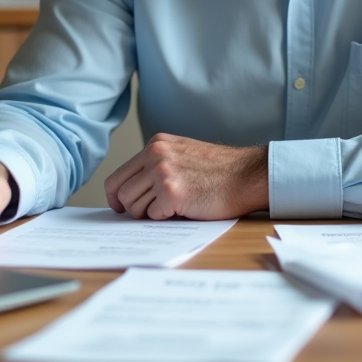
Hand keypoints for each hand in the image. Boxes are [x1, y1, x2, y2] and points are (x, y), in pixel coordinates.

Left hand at [104, 133, 267, 219]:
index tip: (119, 206)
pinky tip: (184, 208)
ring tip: (174, 206)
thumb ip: (157, 164)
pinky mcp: (171, 193)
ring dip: (151, 213)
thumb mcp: (182, 154)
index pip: (118, 175)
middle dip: (133, 208)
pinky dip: (166, 217)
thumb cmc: (220, 170)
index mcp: (156, 144)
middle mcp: (155, 155)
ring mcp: (162, 173)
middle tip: (153, 211)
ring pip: (134, 207)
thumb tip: (132, 190)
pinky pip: (152, 216)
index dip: (115, 196)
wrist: (247, 175)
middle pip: (121, 193)